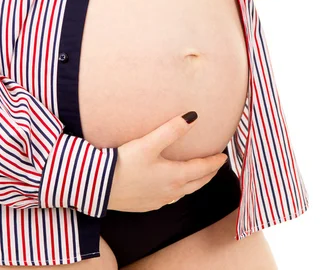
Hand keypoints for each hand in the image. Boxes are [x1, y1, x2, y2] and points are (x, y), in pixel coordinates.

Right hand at [106, 111, 228, 211]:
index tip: (223, 156)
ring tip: (199, 176)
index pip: (202, 169)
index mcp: (175, 177)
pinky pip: (170, 199)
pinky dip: (179, 191)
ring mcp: (158, 201)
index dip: (214, 162)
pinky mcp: (146, 205)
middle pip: (197, 183)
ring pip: (185, 192)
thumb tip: (193, 116)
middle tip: (216, 166)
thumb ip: (172, 129)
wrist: (98, 187)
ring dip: (195, 183)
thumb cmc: (123, 164)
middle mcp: (171, 192)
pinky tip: (173, 188)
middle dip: (209, 174)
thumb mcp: (149, 143)